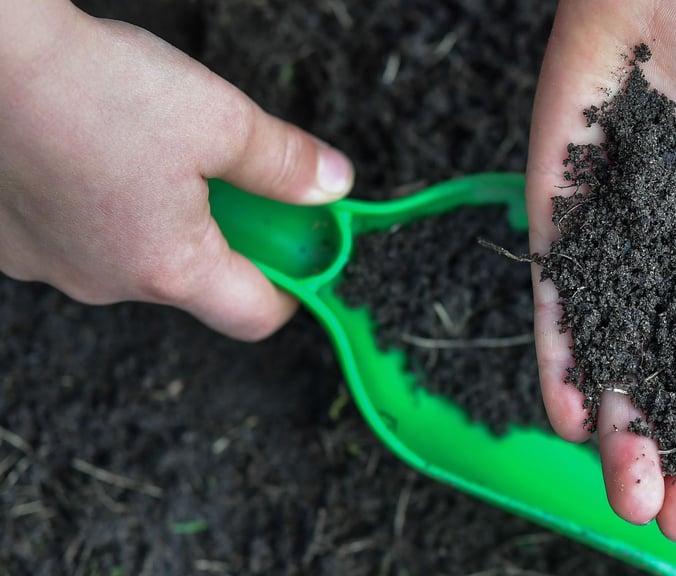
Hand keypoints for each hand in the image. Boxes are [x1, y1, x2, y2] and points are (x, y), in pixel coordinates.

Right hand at [0, 1, 353, 339]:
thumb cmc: (91, 87)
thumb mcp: (220, 119)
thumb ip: (283, 162)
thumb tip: (331, 184)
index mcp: (168, 268)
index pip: (253, 316)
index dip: (291, 288)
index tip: (303, 251)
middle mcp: (105, 283)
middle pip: (194, 280)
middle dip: (226, 235)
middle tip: (234, 178)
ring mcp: (49, 264)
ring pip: (134, 255)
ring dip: (162, 218)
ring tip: (156, 152)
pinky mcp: (11, 239)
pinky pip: (79, 237)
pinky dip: (104, 207)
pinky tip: (99, 154)